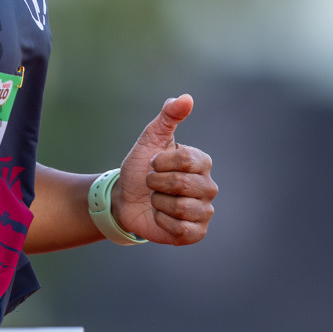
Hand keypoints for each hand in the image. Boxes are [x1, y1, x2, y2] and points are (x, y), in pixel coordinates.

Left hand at [113, 94, 216, 244]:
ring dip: (158, 203)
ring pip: (181, 208)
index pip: (187, 160)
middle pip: (182, 184)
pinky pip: (182, 230)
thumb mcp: (149, 139)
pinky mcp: (196, 233)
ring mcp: (204, 211)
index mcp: (201, 162)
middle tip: (151, 183)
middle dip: (156, 183)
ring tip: (156, 200)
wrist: (124, 199)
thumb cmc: (140, 168)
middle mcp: (208, 186)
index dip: (161, 162)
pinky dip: (163, 222)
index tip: (152, 163)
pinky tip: (160, 216)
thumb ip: (167, 117)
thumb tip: (186, 98)